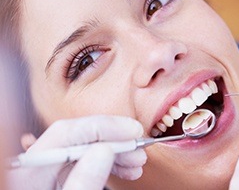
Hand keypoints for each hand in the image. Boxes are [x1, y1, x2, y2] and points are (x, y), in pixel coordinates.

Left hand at [8, 115, 146, 189]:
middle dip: (115, 140)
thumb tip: (105, 150)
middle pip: (80, 136)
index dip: (105, 126)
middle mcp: (39, 162)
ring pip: (87, 146)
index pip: (68, 132)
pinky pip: (87, 158)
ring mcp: (49, 166)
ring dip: (116, 150)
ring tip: (136, 161)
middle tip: (139, 149)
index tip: (132, 130)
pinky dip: (109, 161)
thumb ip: (83, 181)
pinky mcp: (60, 172)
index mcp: (31, 170)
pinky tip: (125, 167)